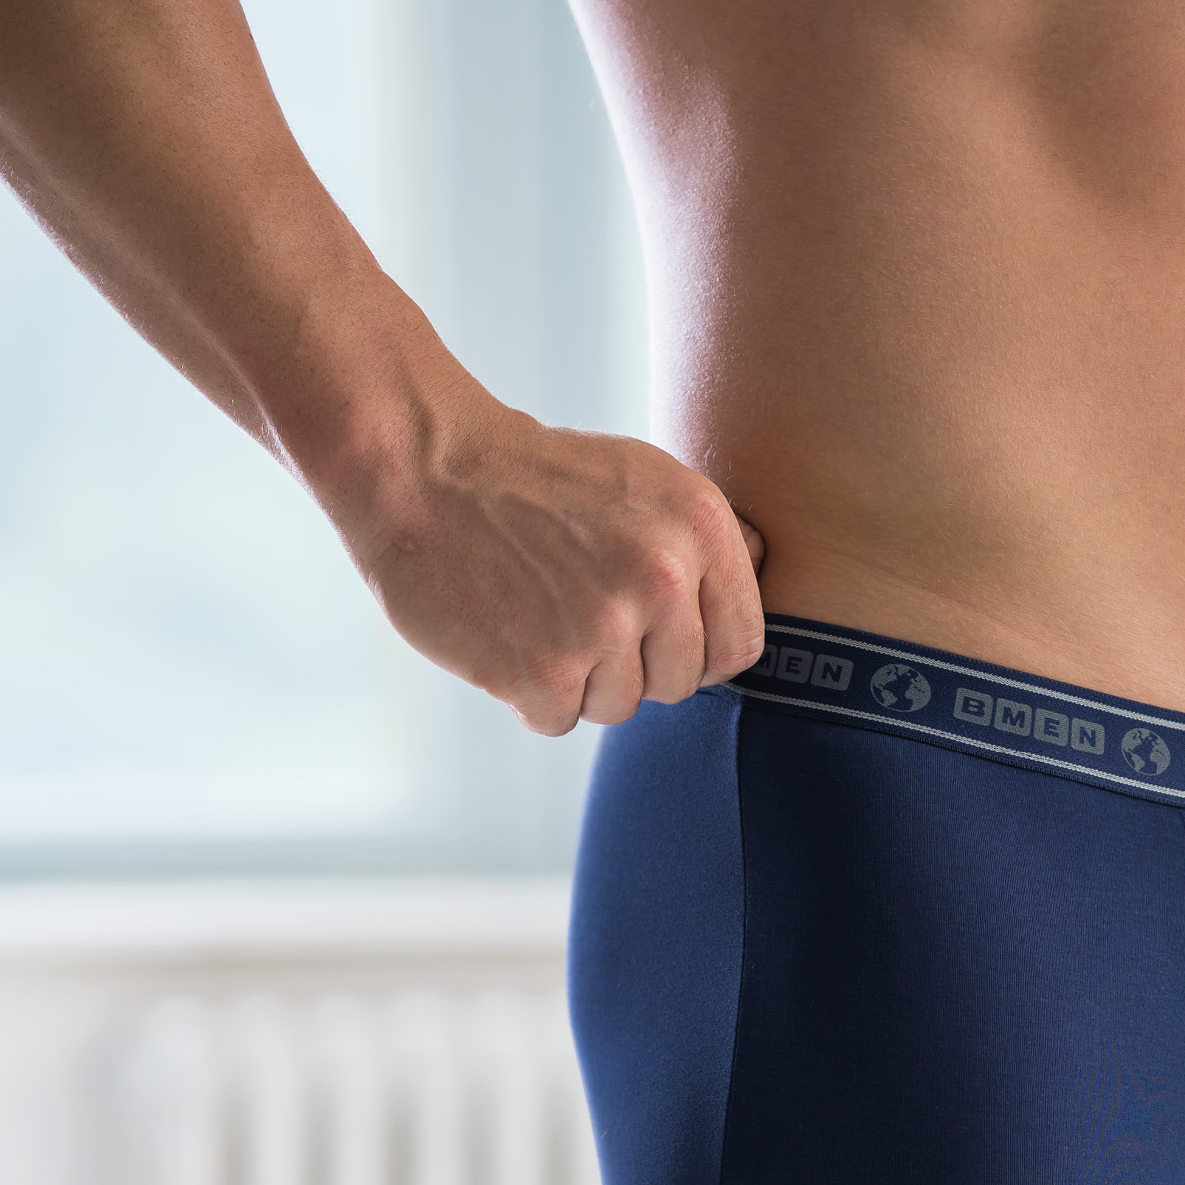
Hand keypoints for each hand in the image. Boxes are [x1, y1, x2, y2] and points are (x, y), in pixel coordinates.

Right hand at [329, 376, 766, 735]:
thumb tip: (761, 592)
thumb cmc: (535, 478)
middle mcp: (664, 577)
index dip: (698, 650)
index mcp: (701, 527)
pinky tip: (506, 635)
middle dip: (634, 664)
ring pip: (619, 707)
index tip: (657, 634)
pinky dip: (530, 693)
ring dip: (577, 679)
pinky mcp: (540, 671)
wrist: (422, 464)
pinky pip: (560, 720)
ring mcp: (602, 627)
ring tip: (536, 613)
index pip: (741, 644)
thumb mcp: (648, 479)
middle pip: (679, 684)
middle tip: (577, 612)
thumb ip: (711, 543)